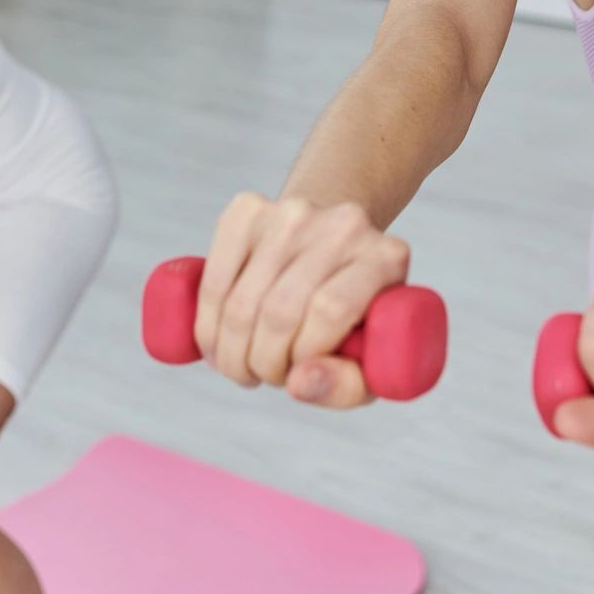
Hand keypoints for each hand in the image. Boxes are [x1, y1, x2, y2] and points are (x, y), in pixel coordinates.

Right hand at [192, 191, 410, 409]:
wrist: (331, 241)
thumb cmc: (352, 313)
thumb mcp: (369, 358)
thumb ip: (347, 384)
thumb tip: (298, 382)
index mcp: (385, 258)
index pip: (329, 309)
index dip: (303, 354)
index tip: (298, 374)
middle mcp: (342, 224)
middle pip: (280, 309)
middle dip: (262, 362)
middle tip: (265, 376)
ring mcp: (292, 211)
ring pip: (241, 301)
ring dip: (230, 351)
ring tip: (240, 365)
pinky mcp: (247, 209)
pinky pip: (214, 278)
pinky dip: (207, 321)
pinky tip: (215, 341)